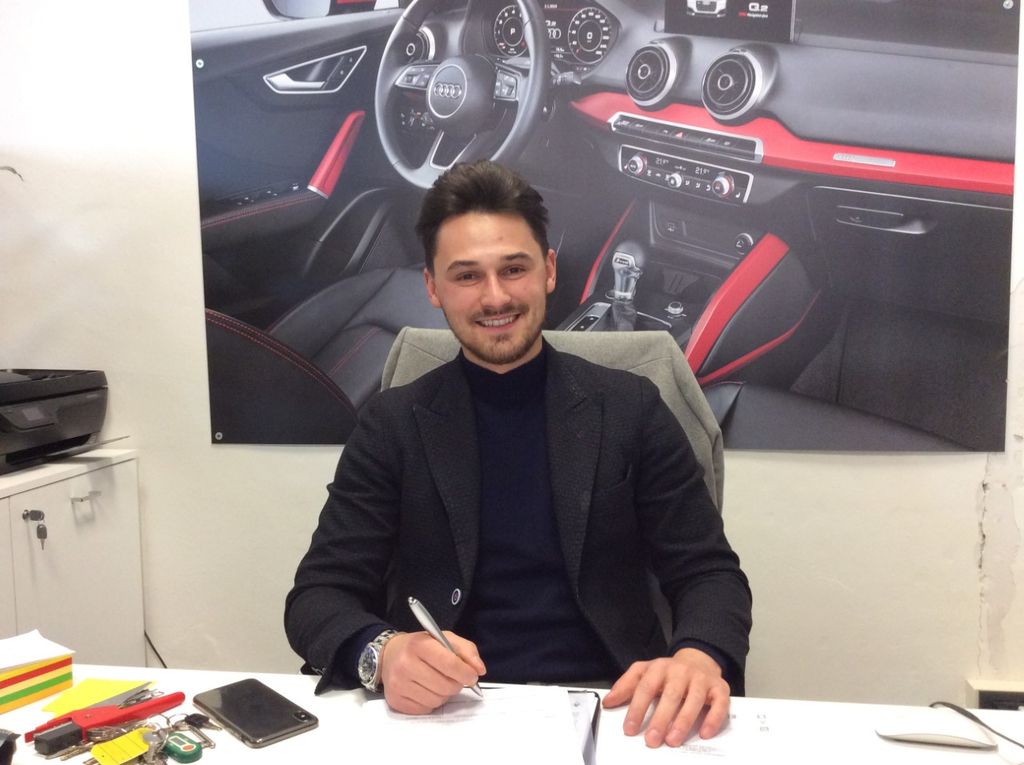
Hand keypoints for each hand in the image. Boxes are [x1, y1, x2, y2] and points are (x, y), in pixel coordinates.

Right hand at [379, 630, 485, 714]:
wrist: (390, 655)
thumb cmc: (422, 646)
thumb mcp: (444, 639)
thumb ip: (466, 650)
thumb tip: (479, 670)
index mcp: (419, 645)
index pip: (449, 663)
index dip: (466, 672)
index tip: (473, 676)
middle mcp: (405, 664)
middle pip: (445, 685)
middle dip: (456, 684)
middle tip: (454, 678)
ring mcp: (398, 684)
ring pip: (437, 700)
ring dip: (444, 694)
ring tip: (438, 682)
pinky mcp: (395, 701)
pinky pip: (425, 709)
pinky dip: (431, 702)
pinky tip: (426, 690)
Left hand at [602, 647, 729, 747]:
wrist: (699, 660)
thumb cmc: (669, 673)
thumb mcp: (645, 672)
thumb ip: (626, 686)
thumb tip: (609, 701)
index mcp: (660, 667)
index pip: (646, 687)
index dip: (637, 709)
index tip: (630, 729)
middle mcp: (681, 671)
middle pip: (670, 695)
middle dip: (660, 719)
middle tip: (652, 740)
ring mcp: (701, 679)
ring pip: (694, 700)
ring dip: (683, 721)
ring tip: (673, 740)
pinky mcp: (720, 688)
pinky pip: (719, 704)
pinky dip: (713, 719)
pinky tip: (704, 733)